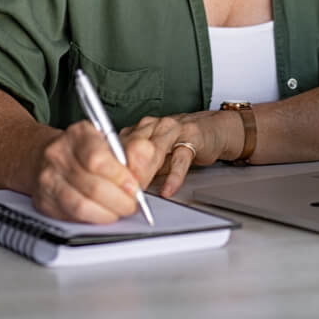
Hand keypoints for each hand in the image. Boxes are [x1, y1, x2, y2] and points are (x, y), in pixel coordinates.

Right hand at [30, 120, 158, 223]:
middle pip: (92, 186)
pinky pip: (72, 217)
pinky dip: (92, 219)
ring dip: (107, 213)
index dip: (120, 177)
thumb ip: (129, 153)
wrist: (47, 155)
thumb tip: (141, 174)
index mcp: (78, 134)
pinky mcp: (44, 201)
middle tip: (132, 204)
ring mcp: (48, 179)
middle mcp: (59, 154)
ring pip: (81, 206)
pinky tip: (102, 213)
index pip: (98, 159)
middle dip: (119, 200)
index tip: (134, 186)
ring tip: (119, 210)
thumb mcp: (108, 140)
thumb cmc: (84, 149)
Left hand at [120, 109, 244, 198]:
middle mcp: (153, 125)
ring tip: (140, 192)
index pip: (119, 146)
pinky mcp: (192, 137)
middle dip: (126, 172)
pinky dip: (173, 176)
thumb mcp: (154, 155)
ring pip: (154, 149)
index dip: (113, 168)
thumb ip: (137, 167)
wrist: (210, 129)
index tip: (109, 187)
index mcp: (139, 129)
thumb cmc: (178, 143)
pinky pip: (180, 158)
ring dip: (145, 172)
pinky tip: (168, 189)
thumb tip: (118, 189)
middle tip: (123, 193)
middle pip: (133, 146)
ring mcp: (172, 129)